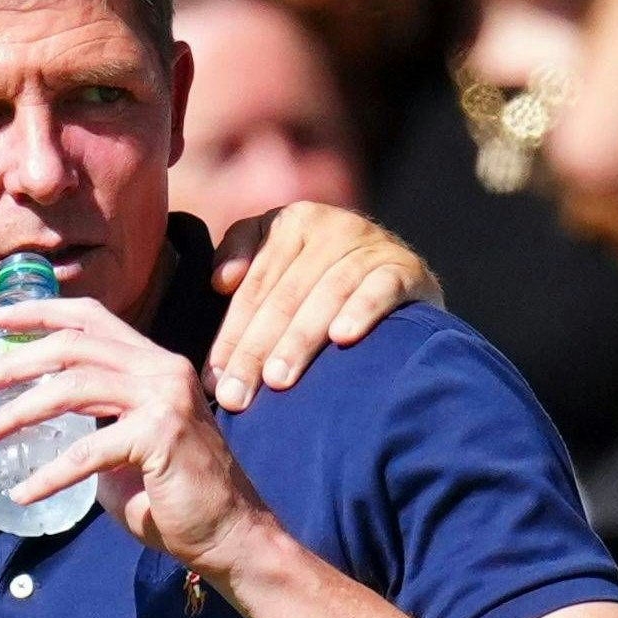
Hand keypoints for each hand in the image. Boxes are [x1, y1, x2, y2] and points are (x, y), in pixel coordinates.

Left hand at [0, 298, 274, 572]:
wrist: (230, 536)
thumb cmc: (173, 498)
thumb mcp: (125, 444)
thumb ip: (93, 422)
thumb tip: (39, 419)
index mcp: (154, 364)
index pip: (91, 318)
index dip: (40, 312)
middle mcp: (162, 369)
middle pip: (73, 347)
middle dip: (15, 363)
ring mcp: (165, 399)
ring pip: (73, 388)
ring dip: (19, 412)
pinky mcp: (161, 437)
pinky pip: (88, 452)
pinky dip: (49, 474)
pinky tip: (23, 492)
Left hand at [205, 204, 440, 411]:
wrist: (397, 280)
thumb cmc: (318, 279)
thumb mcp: (277, 260)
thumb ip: (242, 258)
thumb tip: (221, 281)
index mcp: (291, 222)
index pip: (253, 286)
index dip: (230, 333)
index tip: (213, 377)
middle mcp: (331, 226)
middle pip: (284, 295)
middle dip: (255, 349)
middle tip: (236, 395)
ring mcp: (370, 245)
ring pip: (326, 294)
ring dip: (299, 340)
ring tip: (277, 380)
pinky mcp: (405, 268)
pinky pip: (381, 289)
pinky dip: (362, 310)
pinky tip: (342, 338)